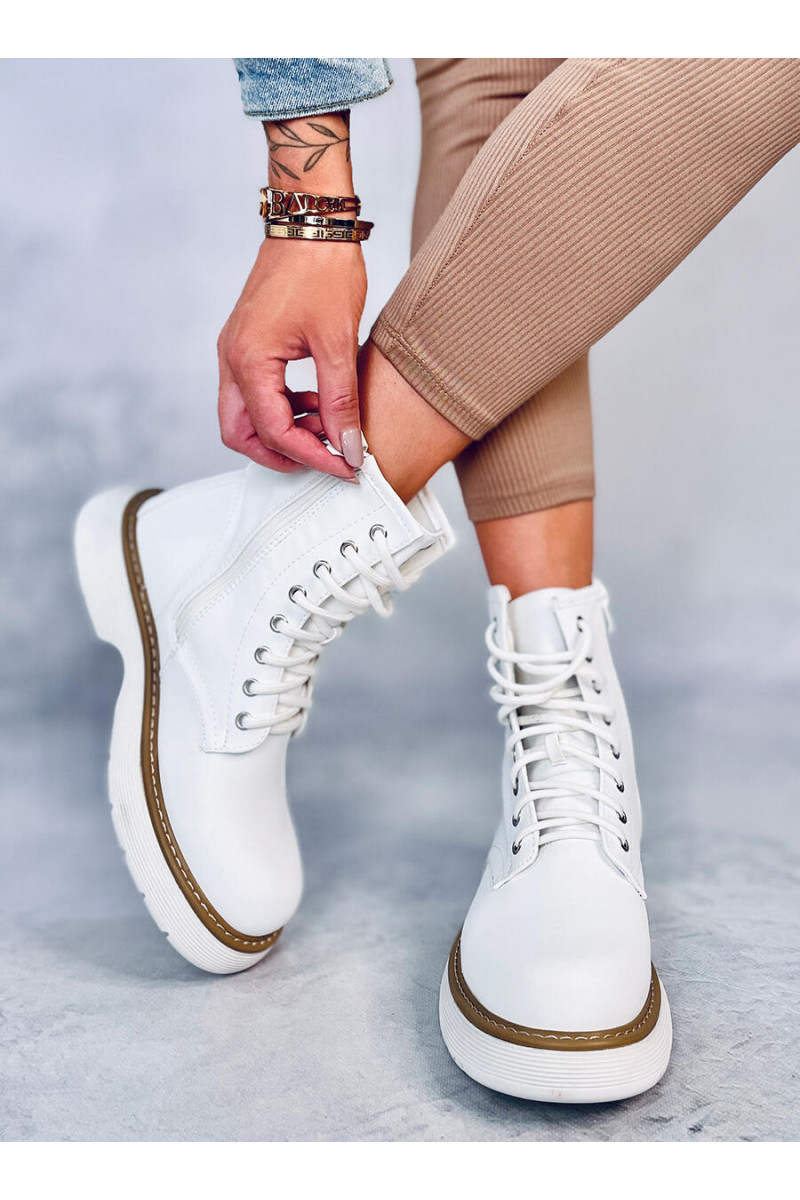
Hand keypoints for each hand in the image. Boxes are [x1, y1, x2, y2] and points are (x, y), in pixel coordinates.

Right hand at [218, 238, 365, 478]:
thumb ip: (340, 401)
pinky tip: (316, 401)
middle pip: (240, 434)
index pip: (273, 432)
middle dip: (281, 454)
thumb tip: (349, 447)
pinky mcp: (247, 344)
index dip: (311, 456)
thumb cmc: (322, 270)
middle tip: (326, 457)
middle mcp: (231, 359)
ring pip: (244, 416)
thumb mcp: (338, 342)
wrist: (311, 222)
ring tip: (327, 423)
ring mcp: (235, 351)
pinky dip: (282, 407)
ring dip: (282, 430)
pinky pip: (254, 392)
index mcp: (249, 360)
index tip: (345, 465)